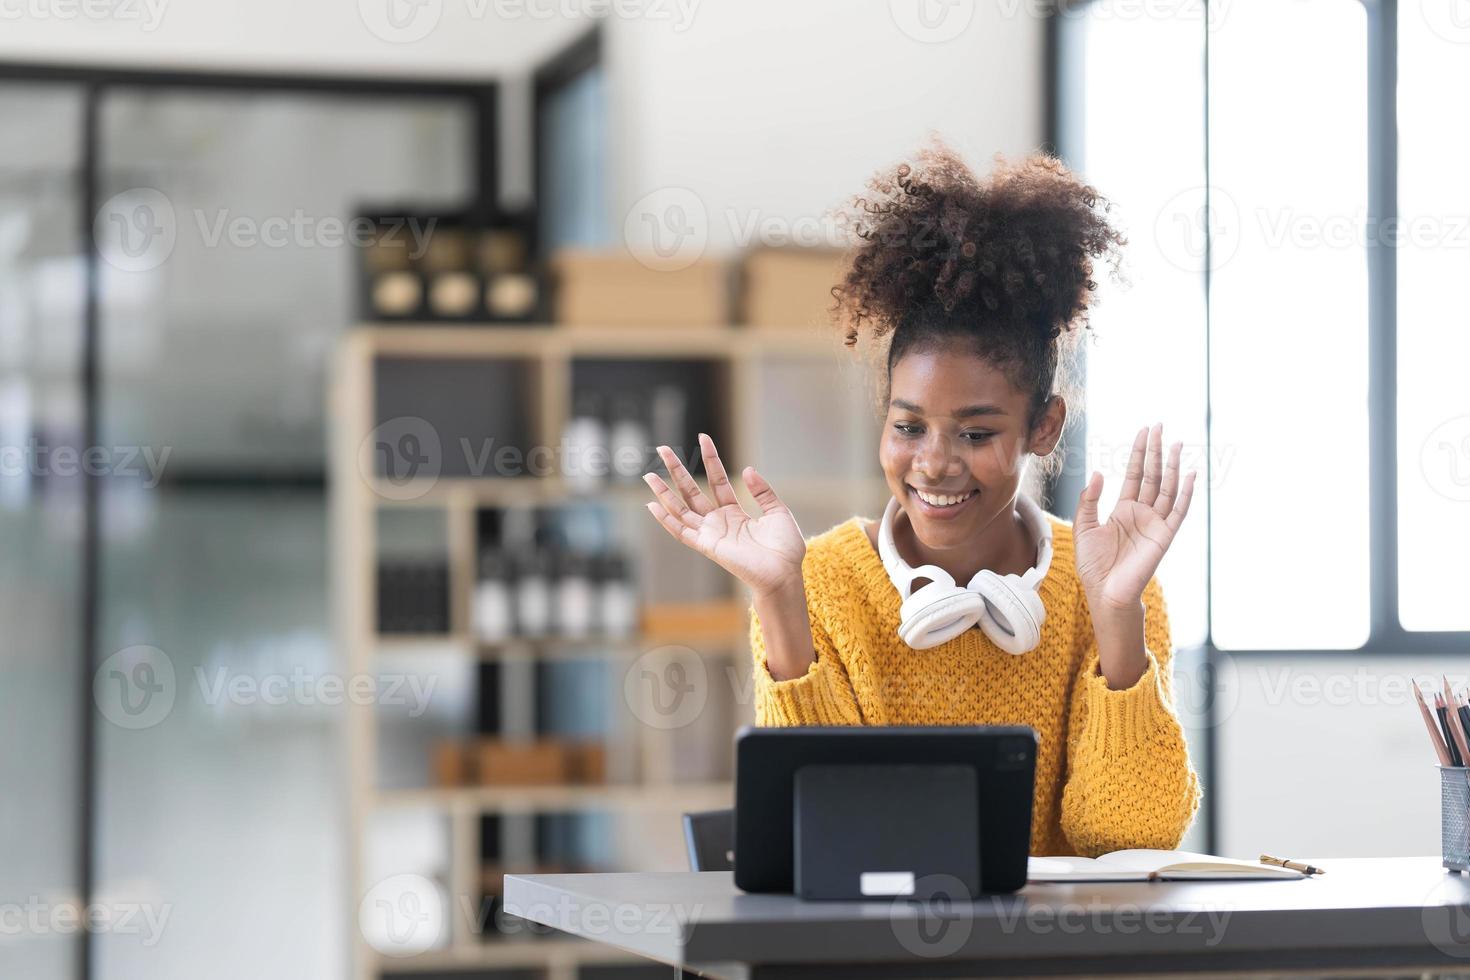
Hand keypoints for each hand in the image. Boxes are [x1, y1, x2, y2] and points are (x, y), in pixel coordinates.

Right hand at [642, 434, 805, 596]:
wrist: (784, 573)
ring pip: (680, 509)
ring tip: (648, 474)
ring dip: (664, 492)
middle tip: (662, 449)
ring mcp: (710, 533)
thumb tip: (746, 469)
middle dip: (677, 470)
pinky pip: (681, 531)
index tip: (703, 437)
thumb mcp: (777, 511)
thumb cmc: (784, 549)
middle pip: (692, 491)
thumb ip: (762, 491)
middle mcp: (718, 522)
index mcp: (735, 514)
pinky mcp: (706, 545)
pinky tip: (651, 505)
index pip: (717, 481)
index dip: (710, 459)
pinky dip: (666, 519)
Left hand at [1074, 423, 1196, 611]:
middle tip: (1160, 426)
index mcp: (1123, 509)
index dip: (1139, 453)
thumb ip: (1089, 501)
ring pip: (1167, 488)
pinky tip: (1190, 474)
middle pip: (1152, 475)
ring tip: (1176, 443)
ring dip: (1172, 466)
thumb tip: (1098, 473)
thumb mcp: (1084, 528)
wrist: (1105, 592)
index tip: (1144, 431)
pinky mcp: (1165, 536)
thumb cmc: (1094, 565)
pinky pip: (1178, 511)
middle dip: (1155, 451)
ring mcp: (1155, 523)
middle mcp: (1142, 513)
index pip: (1134, 474)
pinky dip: (1185, 493)